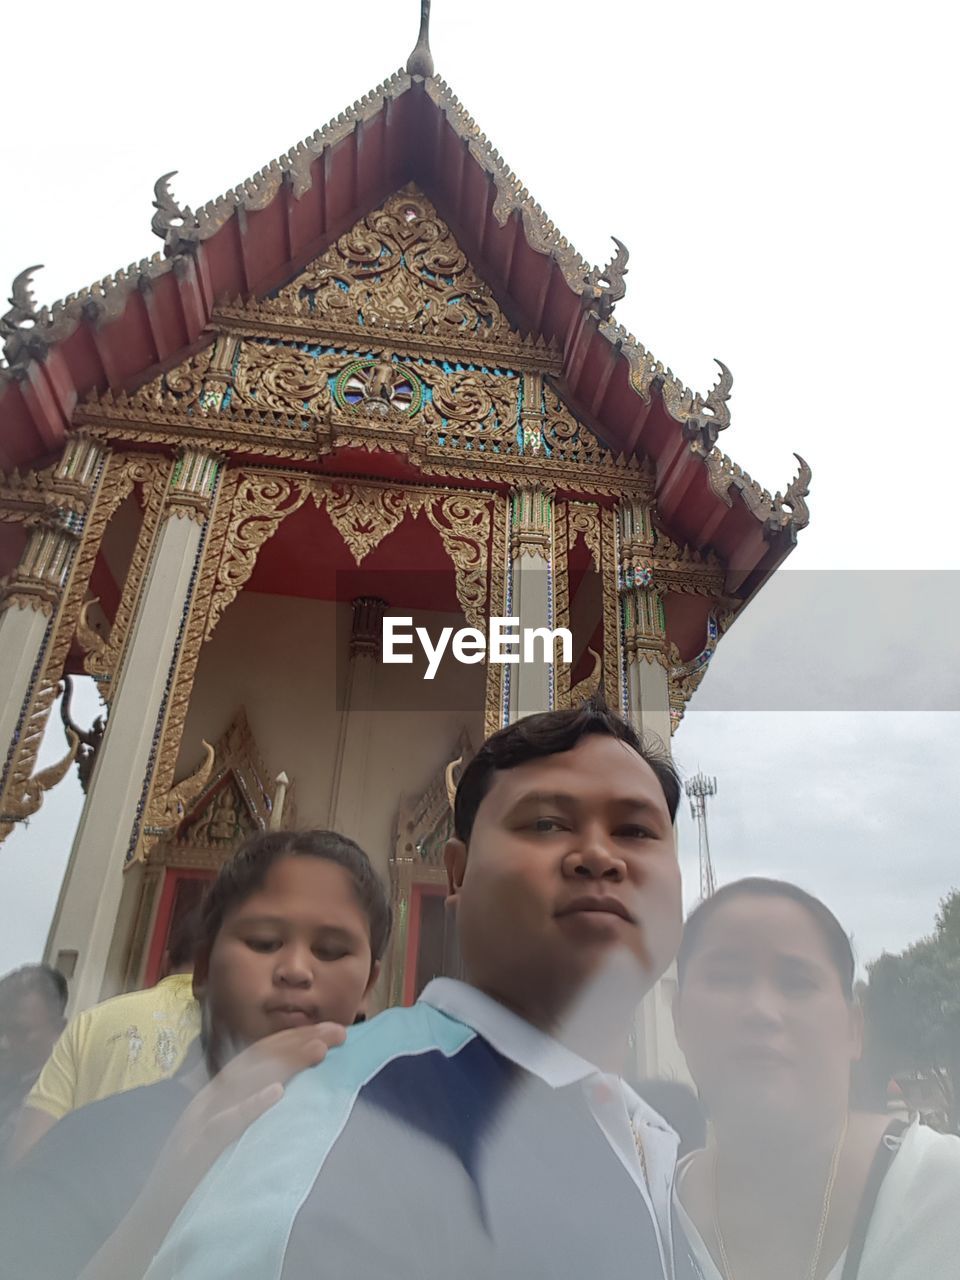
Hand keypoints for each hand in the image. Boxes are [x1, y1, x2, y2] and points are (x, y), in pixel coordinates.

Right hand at [79, 1023, 346, 1279]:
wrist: (153, 1220)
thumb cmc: (196, 1179)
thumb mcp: (227, 1136)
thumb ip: (251, 1112)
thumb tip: (292, 1089)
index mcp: (216, 1095)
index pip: (259, 1056)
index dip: (295, 1039)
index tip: (332, 1031)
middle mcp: (208, 1100)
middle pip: (256, 1060)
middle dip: (298, 1041)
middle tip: (339, 1032)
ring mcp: (199, 1123)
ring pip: (243, 1083)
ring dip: (283, 1064)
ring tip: (318, 1051)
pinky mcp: (195, 1151)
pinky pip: (223, 1126)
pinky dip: (249, 1107)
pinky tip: (276, 1093)